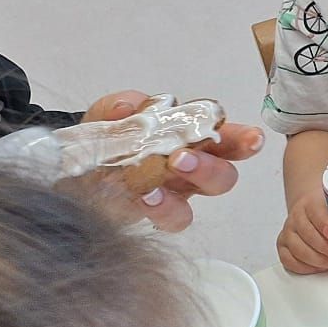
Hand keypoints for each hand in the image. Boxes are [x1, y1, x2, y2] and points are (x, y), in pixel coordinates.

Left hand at [82, 90, 263, 232]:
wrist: (74, 170)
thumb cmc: (106, 139)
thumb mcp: (108, 115)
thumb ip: (117, 107)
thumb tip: (127, 107)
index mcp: (191, 138)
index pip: (226, 139)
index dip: (244, 140)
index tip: (253, 139)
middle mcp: (191, 169)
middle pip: (223, 175)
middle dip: (212, 166)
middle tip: (183, 157)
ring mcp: (175, 195)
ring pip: (201, 199)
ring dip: (188, 186)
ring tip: (160, 179)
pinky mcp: (155, 216)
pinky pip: (173, 219)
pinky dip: (162, 208)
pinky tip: (144, 197)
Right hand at [277, 189, 327, 274]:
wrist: (309, 208)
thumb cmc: (327, 210)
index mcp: (310, 203)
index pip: (315, 212)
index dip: (323, 223)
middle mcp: (296, 218)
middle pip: (308, 234)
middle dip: (327, 248)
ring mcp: (288, 232)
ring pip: (299, 250)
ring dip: (320, 261)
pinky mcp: (283, 246)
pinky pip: (290, 261)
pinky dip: (306, 267)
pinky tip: (321, 268)